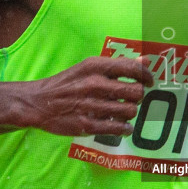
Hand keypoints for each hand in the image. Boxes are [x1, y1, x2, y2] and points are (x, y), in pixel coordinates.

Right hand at [19, 55, 155, 136]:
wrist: (37, 102)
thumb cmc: (66, 83)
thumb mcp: (89, 67)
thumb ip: (117, 64)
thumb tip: (146, 59)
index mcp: (95, 66)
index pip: (133, 68)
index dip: (147, 76)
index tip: (150, 82)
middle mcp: (94, 84)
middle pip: (136, 92)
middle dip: (138, 97)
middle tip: (132, 99)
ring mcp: (90, 105)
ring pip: (129, 111)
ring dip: (131, 113)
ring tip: (124, 112)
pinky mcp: (87, 125)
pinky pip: (118, 128)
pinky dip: (125, 129)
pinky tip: (122, 127)